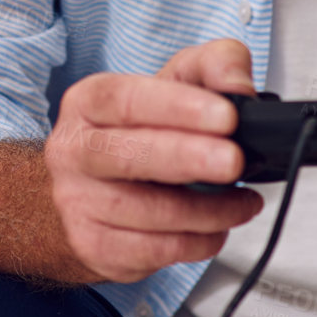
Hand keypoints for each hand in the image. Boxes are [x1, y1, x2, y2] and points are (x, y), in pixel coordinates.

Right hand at [44, 39, 263, 282]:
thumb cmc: (138, 133)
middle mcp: (73, 151)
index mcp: (87, 102)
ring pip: (147, 211)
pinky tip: (217, 226)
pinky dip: (197, 241)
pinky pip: (155, 250)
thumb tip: (239, 85)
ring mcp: (78, 202)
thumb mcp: (172, 85)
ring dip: (208, 209)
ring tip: (242, 200)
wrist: (89, 191)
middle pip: (127, 155)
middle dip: (187, 158)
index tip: (225, 116)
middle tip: (234, 161)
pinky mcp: (94, 245)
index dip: (176, 106)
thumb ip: (212, 66)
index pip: (124, 98)